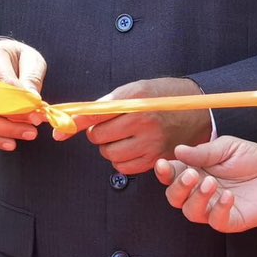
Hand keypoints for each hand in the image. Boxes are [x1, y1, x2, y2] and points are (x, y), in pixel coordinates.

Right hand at [0, 39, 48, 149]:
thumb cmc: (15, 60)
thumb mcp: (30, 59)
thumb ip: (32, 77)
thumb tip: (32, 99)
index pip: (2, 83)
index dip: (20, 101)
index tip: (38, 111)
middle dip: (14, 119)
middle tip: (34, 129)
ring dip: (5, 132)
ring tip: (26, 135)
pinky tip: (10, 143)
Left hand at [60, 77, 210, 177]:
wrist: (198, 110)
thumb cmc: (162, 97)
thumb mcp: (135, 89)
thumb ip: (106, 103)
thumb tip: (74, 117)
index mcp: (136, 101)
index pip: (96, 114)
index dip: (75, 123)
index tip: (59, 131)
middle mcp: (143, 123)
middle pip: (99, 138)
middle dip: (99, 133)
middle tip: (113, 125)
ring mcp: (151, 144)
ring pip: (110, 155)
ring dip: (110, 148)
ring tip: (126, 136)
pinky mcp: (156, 161)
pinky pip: (124, 167)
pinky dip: (122, 160)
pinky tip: (133, 148)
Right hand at [154, 136, 256, 232]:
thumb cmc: (253, 160)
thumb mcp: (228, 148)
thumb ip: (203, 152)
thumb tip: (178, 151)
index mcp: (195, 172)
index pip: (171, 176)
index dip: (164, 172)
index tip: (163, 164)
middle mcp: (200, 192)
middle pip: (175, 197)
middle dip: (178, 187)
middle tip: (192, 174)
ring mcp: (214, 208)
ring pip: (191, 212)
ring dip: (197, 198)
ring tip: (212, 183)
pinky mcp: (231, 220)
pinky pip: (216, 221)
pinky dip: (219, 210)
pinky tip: (228, 196)